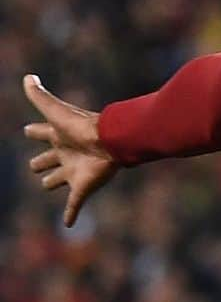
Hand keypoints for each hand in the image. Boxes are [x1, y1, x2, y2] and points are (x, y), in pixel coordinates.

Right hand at [23, 74, 116, 226]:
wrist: (112, 142)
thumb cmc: (83, 126)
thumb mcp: (55, 111)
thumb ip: (40, 96)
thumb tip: (27, 77)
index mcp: (59, 135)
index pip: (41, 132)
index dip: (34, 131)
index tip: (29, 130)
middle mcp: (66, 153)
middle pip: (49, 159)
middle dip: (42, 162)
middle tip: (36, 165)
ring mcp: (74, 171)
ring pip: (58, 179)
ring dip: (54, 183)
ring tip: (49, 185)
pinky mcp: (82, 187)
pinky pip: (73, 204)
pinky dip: (70, 215)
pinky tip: (68, 224)